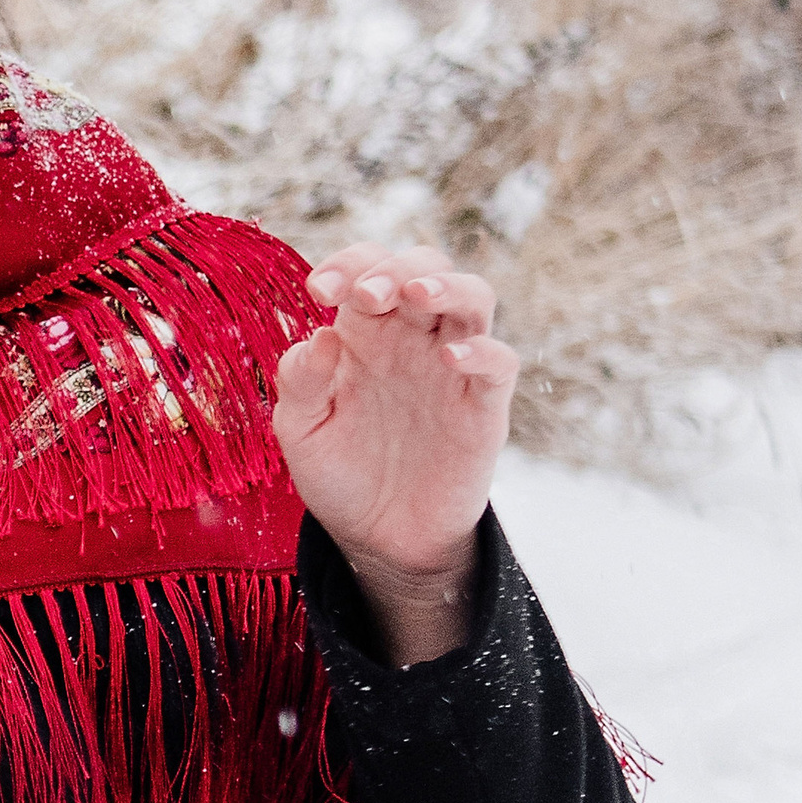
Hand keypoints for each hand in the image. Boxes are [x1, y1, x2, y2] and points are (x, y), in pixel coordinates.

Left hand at [272, 244, 517, 665]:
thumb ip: (302, 383)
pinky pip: (499, 362)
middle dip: (394, 267)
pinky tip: (449, 357)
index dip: (347, 263)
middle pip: (423, 267)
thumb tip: (320, 336)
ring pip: (473, 297)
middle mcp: (411, 339)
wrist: (380, 539)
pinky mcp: (483, 406)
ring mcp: (452, 367)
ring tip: (415, 293)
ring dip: (447, 285)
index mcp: (364, 333)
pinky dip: (482, 350)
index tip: (319, 289)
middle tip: (364, 295)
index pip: (366, 270)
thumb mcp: (302, 431)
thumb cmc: (340, 474)